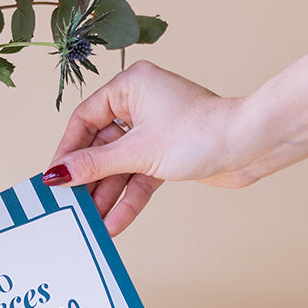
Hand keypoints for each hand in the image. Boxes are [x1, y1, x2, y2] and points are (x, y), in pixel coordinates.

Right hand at [44, 60, 246, 235]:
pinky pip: (140, 175)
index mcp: (130, 87)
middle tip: (70, 204)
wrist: (254, 146)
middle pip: (101, 146)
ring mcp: (155, 130)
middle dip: (89, 179)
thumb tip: (58, 174)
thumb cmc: (202, 132)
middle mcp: (140, 104)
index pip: (84, 119)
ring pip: (121, 165)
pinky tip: (115, 220)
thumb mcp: (138, 152)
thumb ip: (94, 164)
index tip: (54, 177)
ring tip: (91, 220)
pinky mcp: (168, 152)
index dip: (67, 151)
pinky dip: (130, 197)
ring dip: (108, 194)